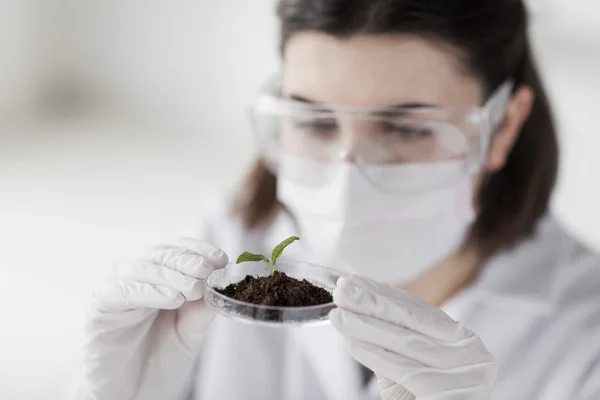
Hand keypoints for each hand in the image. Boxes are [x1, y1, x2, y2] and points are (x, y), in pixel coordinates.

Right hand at [73, 238, 227, 399]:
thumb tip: (220, 281)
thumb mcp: (191, 330)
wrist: (135, 393)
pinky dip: (148, 291)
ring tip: (194, 288)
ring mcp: (114, 289)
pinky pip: (120, 292)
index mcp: (157, 274)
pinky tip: (172, 299)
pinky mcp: (98, 308)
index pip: (177, 249)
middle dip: (186, 259)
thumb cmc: (161, 357)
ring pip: (140, 268)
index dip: (198, 249)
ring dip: (170, 275)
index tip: (221, 258)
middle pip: (158, 253)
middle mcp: (133, 275)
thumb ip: (202, 307)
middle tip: (208, 270)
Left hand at [330, 275, 495, 399]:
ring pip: (404, 341)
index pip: (419, 310)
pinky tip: (351, 344)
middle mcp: (472, 353)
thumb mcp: (414, 368)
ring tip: (338, 316)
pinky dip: (373, 354)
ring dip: (365, 326)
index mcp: (465, 341)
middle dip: (371, 302)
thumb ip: (394, 343)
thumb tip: (357, 312)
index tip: (356, 281)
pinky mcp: (449, 392)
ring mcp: (465, 372)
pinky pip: (403, 368)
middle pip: (412, 320)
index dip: (384, 293)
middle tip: (342, 289)